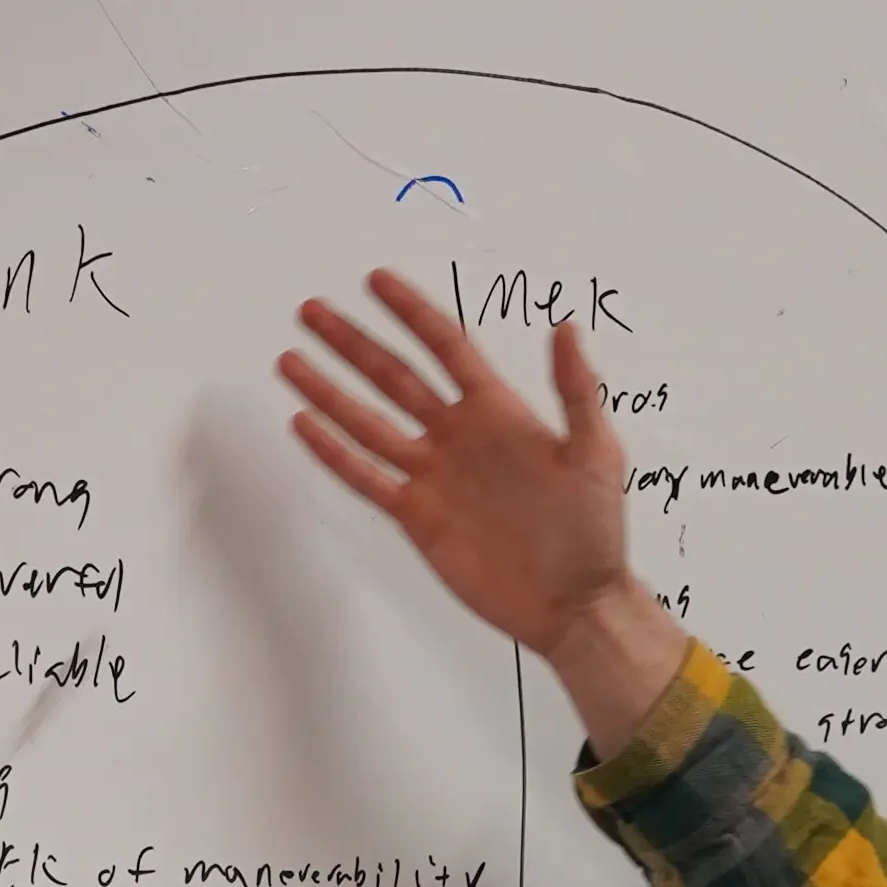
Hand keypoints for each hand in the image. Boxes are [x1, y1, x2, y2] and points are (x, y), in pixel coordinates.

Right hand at [280, 272, 686, 741]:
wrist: (574, 605)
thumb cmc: (595, 531)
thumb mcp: (597, 454)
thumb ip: (577, 391)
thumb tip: (566, 325)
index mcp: (499, 411)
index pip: (445, 347)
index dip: (411, 313)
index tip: (375, 281)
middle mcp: (458, 436)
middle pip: (393, 376)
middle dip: (352, 343)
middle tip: (310, 310)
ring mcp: (434, 476)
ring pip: (369, 421)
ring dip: (329, 391)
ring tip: (289, 359)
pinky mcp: (418, 517)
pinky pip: (367, 477)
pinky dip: (334, 452)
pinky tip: (304, 424)